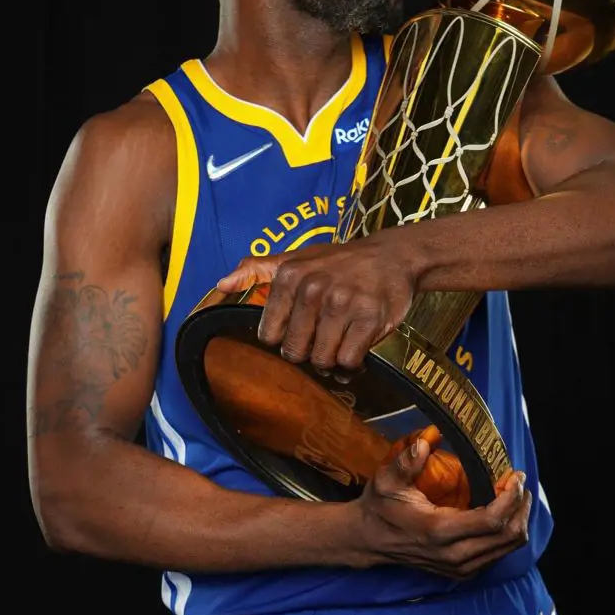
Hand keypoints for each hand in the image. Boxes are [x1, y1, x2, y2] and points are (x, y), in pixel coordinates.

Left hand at [216, 237, 417, 369]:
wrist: (394, 255)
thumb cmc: (341, 261)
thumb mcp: (297, 257)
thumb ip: (257, 270)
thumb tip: (221, 285)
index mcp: (289, 276)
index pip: (269, 334)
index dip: (284, 339)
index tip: (300, 329)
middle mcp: (313, 289)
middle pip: (295, 351)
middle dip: (309, 350)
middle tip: (324, 336)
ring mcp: (342, 304)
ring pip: (322, 359)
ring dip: (332, 356)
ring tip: (341, 338)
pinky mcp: (369, 318)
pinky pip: (348, 360)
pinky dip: (353, 359)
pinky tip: (357, 341)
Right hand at [349, 437, 531, 578]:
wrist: (368, 540)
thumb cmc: (380, 506)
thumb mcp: (386, 480)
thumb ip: (406, 462)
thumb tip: (425, 443)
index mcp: (439, 531)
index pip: (492, 521)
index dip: (511, 497)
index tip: (515, 475)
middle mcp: (454, 555)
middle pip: (508, 536)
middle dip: (521, 506)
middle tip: (519, 482)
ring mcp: (460, 568)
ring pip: (508, 548)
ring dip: (518, 519)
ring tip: (517, 494)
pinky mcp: (462, 573)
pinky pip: (498, 555)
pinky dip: (508, 532)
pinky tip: (504, 511)